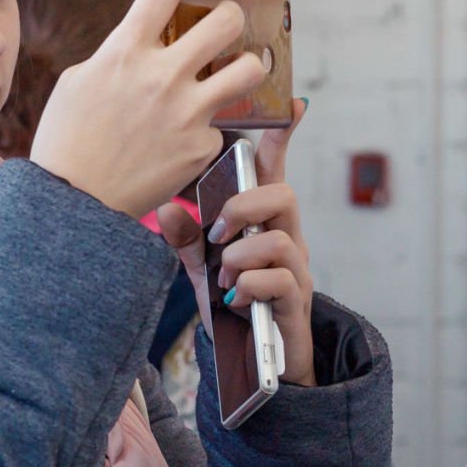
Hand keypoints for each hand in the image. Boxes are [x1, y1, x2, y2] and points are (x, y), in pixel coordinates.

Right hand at [28, 0, 264, 219]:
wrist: (74, 203)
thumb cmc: (68, 140)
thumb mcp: (78, 81)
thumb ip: (117, 54)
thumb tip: (142, 41)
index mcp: (126, 50)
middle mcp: (163, 75)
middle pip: (226, 20)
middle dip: (229, 18)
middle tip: (223, 28)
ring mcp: (187, 113)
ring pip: (250, 70)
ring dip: (245, 68)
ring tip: (234, 75)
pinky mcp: (201, 147)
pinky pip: (219, 126)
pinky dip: (205, 130)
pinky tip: (185, 141)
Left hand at [157, 100, 314, 384]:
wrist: (259, 363)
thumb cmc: (234, 306)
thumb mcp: (203, 269)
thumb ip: (187, 240)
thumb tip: (167, 209)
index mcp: (264, 223)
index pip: (275, 171)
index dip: (283, 137)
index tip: (292, 103)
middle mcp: (288, 238)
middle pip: (283, 194)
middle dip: (244, 206)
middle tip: (216, 233)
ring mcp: (297, 270)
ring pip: (281, 238)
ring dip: (241, 255)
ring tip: (223, 276)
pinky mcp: (298, 302)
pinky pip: (281, 280)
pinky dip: (250, 287)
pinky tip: (235, 301)